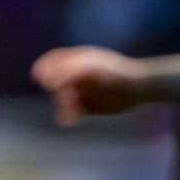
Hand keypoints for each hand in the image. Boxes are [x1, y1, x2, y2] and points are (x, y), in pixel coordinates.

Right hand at [30, 46, 160, 123]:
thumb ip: (65, 71)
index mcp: (78, 59)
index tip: (41, 78)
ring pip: (63, 99)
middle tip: (66, 99)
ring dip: (62, 106)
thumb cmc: (114, 73)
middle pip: (56, 83)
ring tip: (68, 114)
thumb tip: (44, 80)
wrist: (138, 88)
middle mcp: (79, 75)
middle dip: (58, 92)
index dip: (45, 68)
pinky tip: (68, 120)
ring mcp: (84, 90)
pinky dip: (68, 115)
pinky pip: (72, 111)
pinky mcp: (89, 106)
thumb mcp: (87, 68)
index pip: (53, 61)